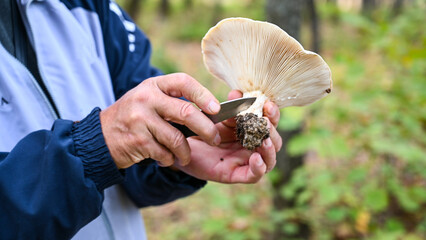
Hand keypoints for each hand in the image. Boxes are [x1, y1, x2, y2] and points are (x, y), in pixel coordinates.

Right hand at [100, 73, 220, 168]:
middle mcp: (146, 98)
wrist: (100, 137)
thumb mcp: (149, 99)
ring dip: (186, 152)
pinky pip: (165, 153)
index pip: (183, 82)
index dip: (203, 94)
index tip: (216, 109)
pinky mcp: (137, 140)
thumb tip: (210, 112)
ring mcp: (140, 119)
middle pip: (186, 112)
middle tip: (214, 139)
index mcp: (153, 85)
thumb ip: (173, 101)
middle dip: (206, 129)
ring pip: (177, 138)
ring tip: (186, 156)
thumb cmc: (134, 118)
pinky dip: (169, 159)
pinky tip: (165, 158)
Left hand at [174, 90, 281, 182]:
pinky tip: (256, 158)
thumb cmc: (203, 132)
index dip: (273, 114)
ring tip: (265, 141)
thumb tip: (237, 93)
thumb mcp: (216, 118)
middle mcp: (253, 147)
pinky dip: (258, 168)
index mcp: (252, 131)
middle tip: (266, 122)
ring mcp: (246, 162)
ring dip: (270, 150)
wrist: (183, 150)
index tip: (268, 104)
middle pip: (275, 142)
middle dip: (273, 131)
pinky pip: (254, 175)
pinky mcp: (236, 175)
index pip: (270, 122)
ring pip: (269, 160)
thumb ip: (228, 108)